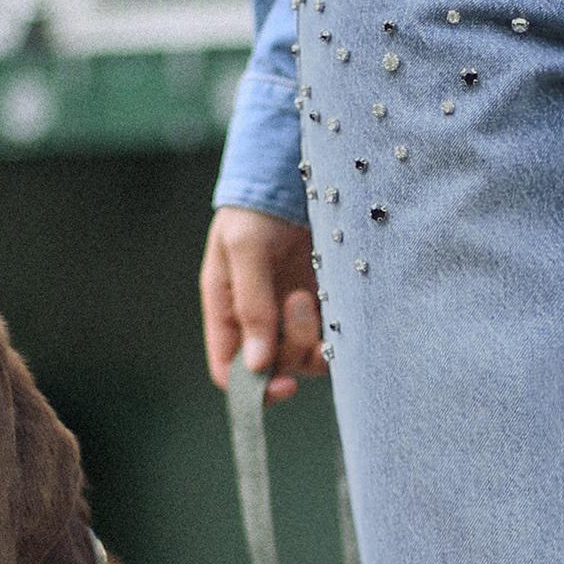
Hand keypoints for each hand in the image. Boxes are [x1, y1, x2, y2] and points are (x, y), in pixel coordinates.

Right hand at [200, 207, 325, 401]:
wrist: (294, 174)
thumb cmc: (259, 207)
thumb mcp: (245, 248)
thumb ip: (250, 305)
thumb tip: (257, 365)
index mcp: (226, 311)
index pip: (230, 371)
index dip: (253, 388)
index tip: (284, 384)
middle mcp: (258, 320)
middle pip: (273, 368)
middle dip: (290, 347)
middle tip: (300, 300)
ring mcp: (291, 314)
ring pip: (305, 357)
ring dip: (313, 338)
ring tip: (313, 293)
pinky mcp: (324, 303)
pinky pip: (331, 337)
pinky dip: (336, 332)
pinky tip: (336, 301)